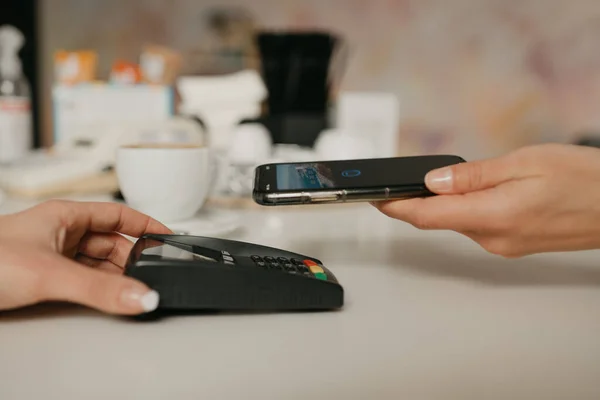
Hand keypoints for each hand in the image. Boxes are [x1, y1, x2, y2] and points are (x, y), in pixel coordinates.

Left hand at [0, 200, 171, 313]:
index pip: (118, 214)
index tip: (170, 237)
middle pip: (111, 242)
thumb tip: (141, 296)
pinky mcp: (44, 277)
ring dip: (115, 276)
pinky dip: (98, 288)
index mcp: (65, 215)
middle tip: (152, 275)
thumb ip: (100, 289)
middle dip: (132, 258)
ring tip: (133, 290)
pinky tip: (107, 298)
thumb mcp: (51, 274)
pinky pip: (83, 279)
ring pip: (97, 263)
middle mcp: (60, 232)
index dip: (146, 224)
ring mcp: (52, 255)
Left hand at [373, 144, 599, 256]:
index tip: (375, 198)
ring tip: (439, 180)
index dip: (395, 207)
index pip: (427, 216)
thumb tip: (434, 181)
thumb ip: (473, 175)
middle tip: (401, 181)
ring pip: (458, 222)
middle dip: (417, 201)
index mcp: (493, 217)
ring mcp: (504, 245)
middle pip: (439, 220)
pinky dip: (464, 209)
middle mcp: (494, 239)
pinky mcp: (513, 244)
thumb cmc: (585, 180)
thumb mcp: (525, 163)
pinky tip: (471, 193)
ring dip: (443, 204)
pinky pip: (477, 226)